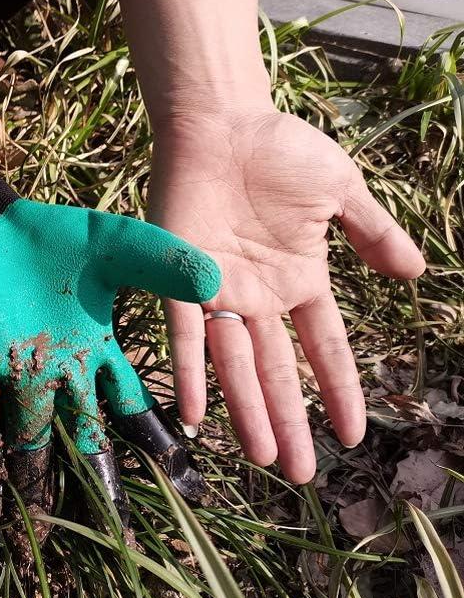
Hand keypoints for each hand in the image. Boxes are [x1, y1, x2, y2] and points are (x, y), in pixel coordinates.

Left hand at [0, 146, 220, 523]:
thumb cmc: (55, 236)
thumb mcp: (114, 242)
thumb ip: (159, 261)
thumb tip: (215, 280)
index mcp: (99, 356)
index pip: (133, 412)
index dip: (157, 448)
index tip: (186, 487)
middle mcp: (61, 379)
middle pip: (83, 442)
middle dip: (97, 487)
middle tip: (114, 538)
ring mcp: (14, 378)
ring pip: (30, 441)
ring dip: (34, 483)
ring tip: (39, 532)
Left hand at [149, 109, 425, 481]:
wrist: (222, 123)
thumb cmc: (280, 152)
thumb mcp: (341, 193)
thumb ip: (373, 235)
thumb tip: (417, 276)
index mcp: (300, 282)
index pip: (325, 349)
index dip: (338, 392)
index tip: (351, 436)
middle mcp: (260, 301)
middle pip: (278, 374)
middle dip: (289, 423)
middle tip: (300, 474)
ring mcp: (220, 295)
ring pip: (236, 367)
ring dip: (247, 412)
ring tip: (262, 458)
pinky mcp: (180, 280)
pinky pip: (184, 336)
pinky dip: (191, 375)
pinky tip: (197, 416)